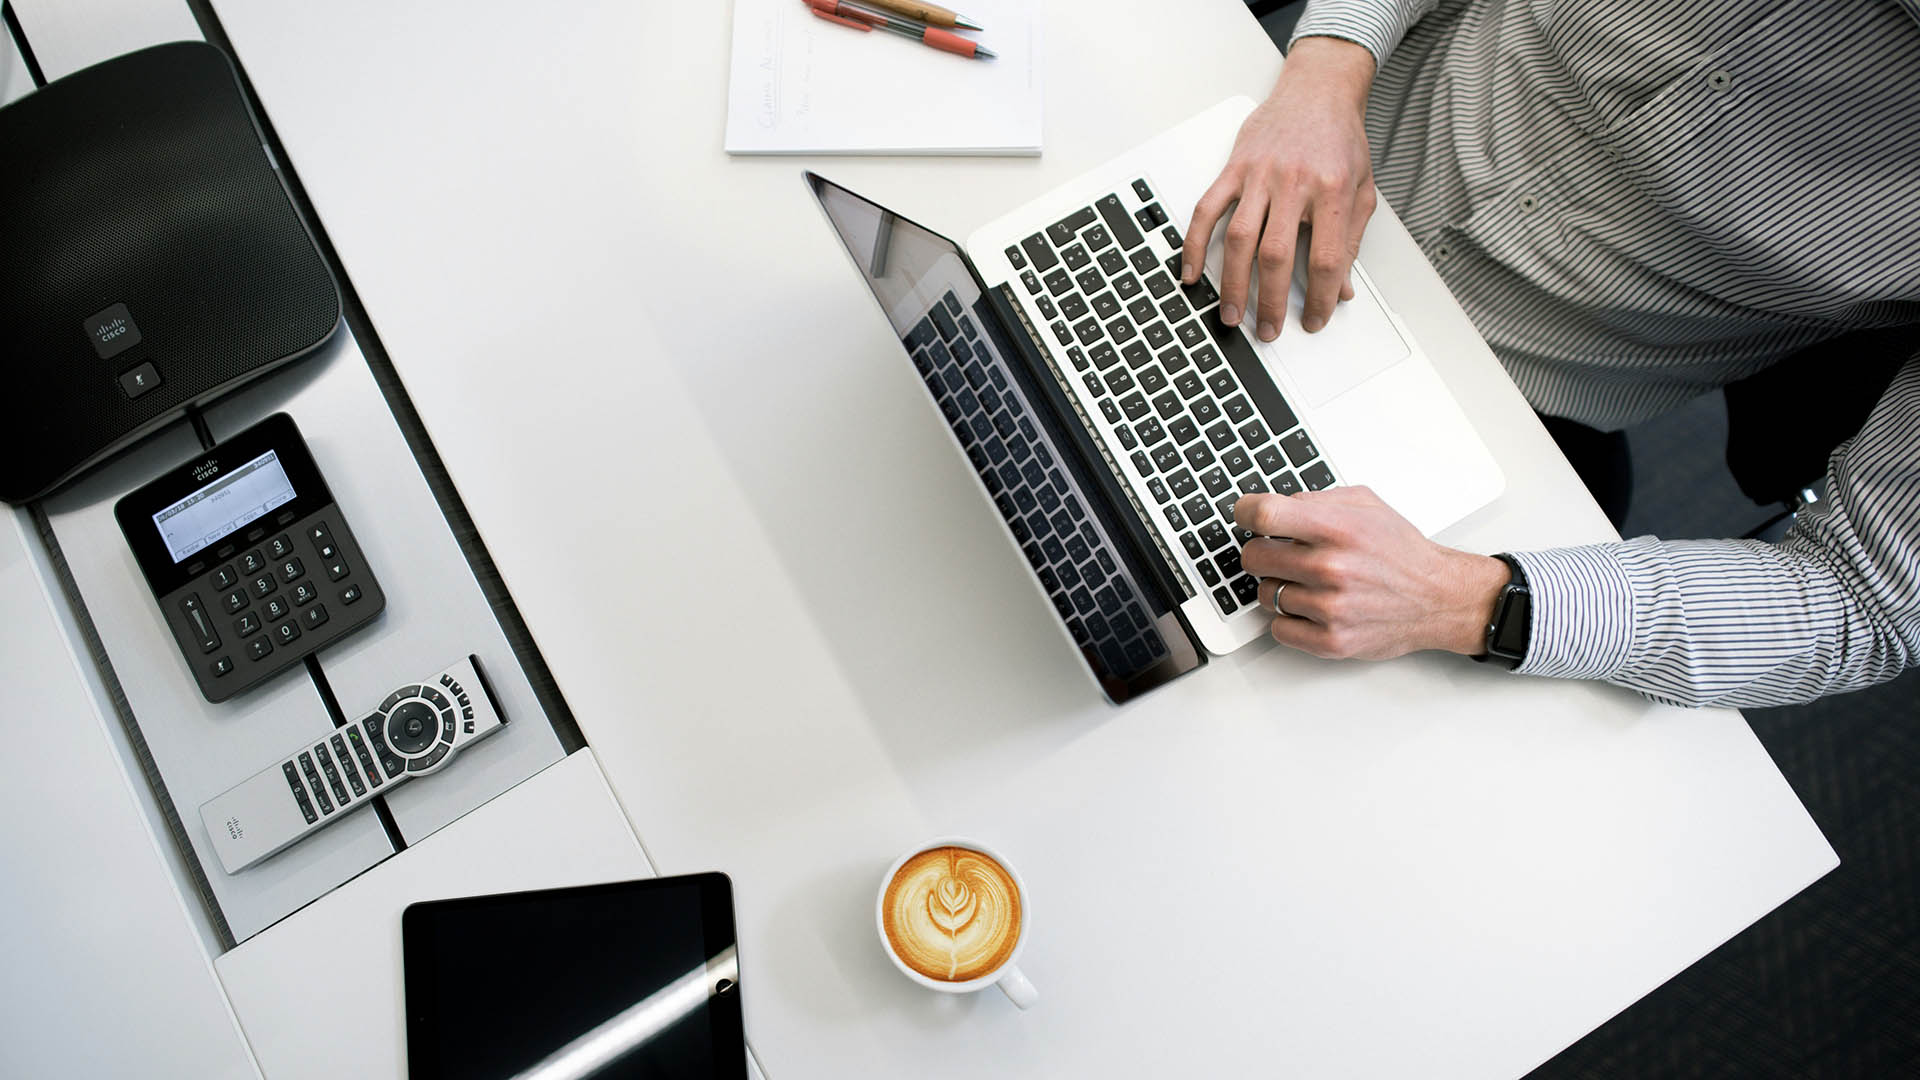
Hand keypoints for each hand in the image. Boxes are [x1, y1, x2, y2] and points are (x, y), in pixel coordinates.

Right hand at [1183, 37, 1378, 341]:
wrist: (1317, 91)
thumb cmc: (1340, 139)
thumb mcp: (1361, 189)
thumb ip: (1350, 240)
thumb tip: (1343, 288)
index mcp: (1332, 190)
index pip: (1326, 257)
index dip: (1322, 297)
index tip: (1316, 319)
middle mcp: (1294, 182)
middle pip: (1276, 255)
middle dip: (1271, 301)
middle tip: (1268, 330)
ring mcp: (1259, 175)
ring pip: (1239, 238)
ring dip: (1233, 283)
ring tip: (1231, 313)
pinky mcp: (1234, 168)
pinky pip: (1207, 210)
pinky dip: (1195, 243)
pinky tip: (1191, 272)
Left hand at [1233, 487, 1510, 659]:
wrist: (1438, 598)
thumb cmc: (1400, 552)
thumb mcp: (1365, 505)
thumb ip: (1316, 499)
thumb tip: (1273, 504)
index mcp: (1338, 529)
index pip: (1263, 515)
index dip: (1245, 512)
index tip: (1245, 515)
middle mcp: (1331, 568)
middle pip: (1253, 557)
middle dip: (1263, 552)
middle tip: (1281, 553)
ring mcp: (1329, 608)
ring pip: (1264, 594)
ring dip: (1279, 587)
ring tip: (1309, 582)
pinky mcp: (1330, 641)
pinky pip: (1278, 629)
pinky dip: (1288, 619)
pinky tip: (1310, 607)